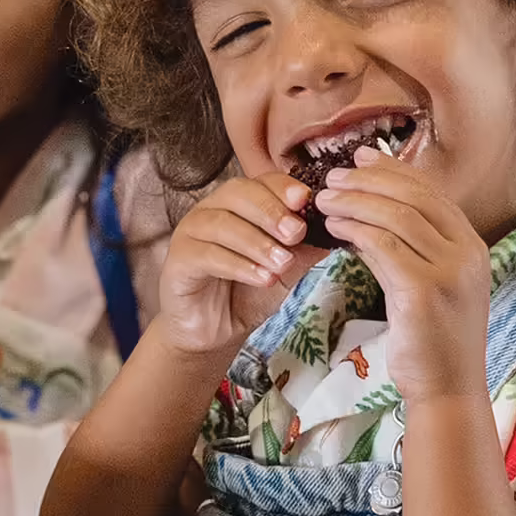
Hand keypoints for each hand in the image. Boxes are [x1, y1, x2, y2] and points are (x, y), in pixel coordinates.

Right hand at [155, 172, 320, 367]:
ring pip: (223, 224)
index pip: (260, 182)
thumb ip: (306, 251)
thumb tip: (337, 234)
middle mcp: (212, 210)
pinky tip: (262, 278)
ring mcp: (190, 233)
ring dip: (257, 242)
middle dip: (271, 211)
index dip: (282, 187)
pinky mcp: (177, 260)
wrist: (215, 333)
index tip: (306, 200)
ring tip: (282, 264)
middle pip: (239, 193)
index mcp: (238, 204)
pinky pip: (207, 255)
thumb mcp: (287, 272)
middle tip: (296, 233)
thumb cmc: (247, 295)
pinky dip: (238, 265)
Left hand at [317, 150, 491, 404]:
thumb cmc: (433, 342)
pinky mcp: (424, 292)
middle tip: (333, 177)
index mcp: (473, 247)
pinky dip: (355, 230)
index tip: (361, 159)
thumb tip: (371, 213)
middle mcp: (468, 253)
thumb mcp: (429, 287)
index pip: (432, 193)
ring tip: (325, 200)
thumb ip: (412, 250)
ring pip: (398, 216)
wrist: (448, 390)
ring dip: (356, 202)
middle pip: (415, 197)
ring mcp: (450, 272)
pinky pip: (384, 246)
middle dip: (370, 181)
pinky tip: (333, 228)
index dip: (394, 171)